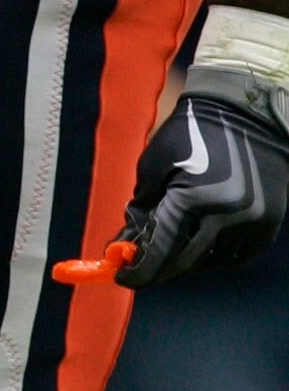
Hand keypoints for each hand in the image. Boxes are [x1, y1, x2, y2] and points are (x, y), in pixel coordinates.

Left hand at [116, 76, 288, 286]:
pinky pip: (238, 256)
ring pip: (213, 262)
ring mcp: (252, 221)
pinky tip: (200, 249)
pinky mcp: (269, 223)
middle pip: (185, 262)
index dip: (139, 270)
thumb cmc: (190, 133)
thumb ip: (141, 207)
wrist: (244, 113)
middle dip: (159, 270)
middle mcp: (227, 215)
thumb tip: (128, 244)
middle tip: (142, 271)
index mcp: (193, 198)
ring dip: (188, 263)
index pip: (160, 250)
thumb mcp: (154, 165)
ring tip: (171, 253)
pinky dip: (217, 258)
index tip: (122, 278)